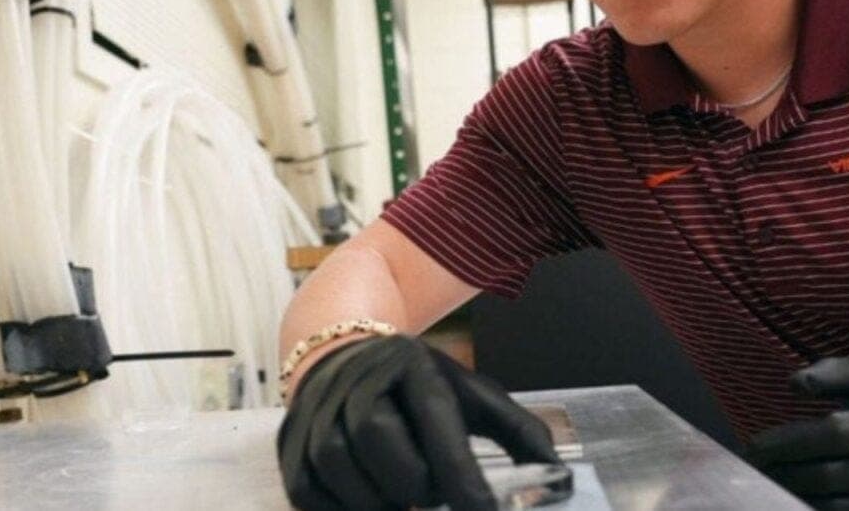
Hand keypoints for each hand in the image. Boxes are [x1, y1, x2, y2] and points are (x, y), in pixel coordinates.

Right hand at [276, 335, 561, 509]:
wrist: (344, 353)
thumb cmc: (419, 385)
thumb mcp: (471, 393)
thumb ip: (517, 432)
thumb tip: (557, 477)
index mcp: (413, 367)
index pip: (438, 425)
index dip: (461, 478)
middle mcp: (360, 382)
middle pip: (379, 443)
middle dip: (413, 486)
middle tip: (435, 500)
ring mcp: (318, 410)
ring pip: (340, 470)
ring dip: (378, 503)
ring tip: (407, 503)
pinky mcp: (291, 442)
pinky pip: (308, 493)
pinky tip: (370, 505)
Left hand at [746, 358, 848, 510]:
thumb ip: (837, 372)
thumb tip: (794, 382)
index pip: (837, 432)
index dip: (791, 441)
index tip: (756, 445)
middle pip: (834, 476)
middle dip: (786, 473)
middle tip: (754, 469)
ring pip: (842, 510)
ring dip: (797, 498)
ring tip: (769, 485)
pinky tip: (795, 501)